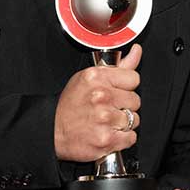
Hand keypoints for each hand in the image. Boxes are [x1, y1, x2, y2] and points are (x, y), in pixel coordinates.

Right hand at [54, 43, 141, 161]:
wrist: (53, 130)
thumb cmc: (70, 104)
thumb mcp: (90, 77)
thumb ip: (118, 67)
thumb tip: (137, 50)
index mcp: (97, 77)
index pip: (134, 79)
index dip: (126, 87)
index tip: (116, 92)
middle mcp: (101, 96)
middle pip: (135, 100)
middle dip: (124, 106)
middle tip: (108, 108)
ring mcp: (104, 119)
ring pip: (134, 119)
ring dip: (123, 123)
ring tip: (106, 122)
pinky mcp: (106, 139)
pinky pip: (130, 137)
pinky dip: (123, 138)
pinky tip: (108, 133)